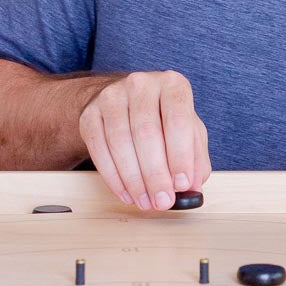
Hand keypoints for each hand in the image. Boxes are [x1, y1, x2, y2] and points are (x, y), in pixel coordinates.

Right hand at [78, 70, 210, 210]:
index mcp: (172, 85)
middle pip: (146, 133)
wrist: (125, 104)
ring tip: (146, 202)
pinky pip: (100, 149)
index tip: (182, 184)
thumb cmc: (163, 119)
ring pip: (121, 143)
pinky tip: (126, 193)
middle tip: (162, 201)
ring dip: (134, 180)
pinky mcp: (90, 114)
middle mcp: (141, 84)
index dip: (180, 155)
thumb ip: (196, 158)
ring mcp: (112, 96)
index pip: (178, 119)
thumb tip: (193, 187)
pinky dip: (113, 177)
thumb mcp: (189, 132)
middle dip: (156, 174)